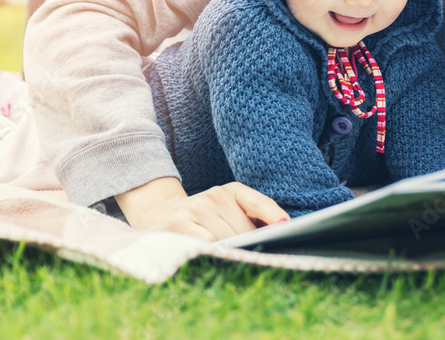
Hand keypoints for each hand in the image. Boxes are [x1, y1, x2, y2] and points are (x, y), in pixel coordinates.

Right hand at [115, 177, 289, 240]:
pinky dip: (211, 253)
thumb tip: (279, 229)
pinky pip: (206, 245)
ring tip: (224, 254)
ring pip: (225, 240)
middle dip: (248, 245)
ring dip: (229, 251)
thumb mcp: (227, 208)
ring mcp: (195, 209)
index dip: (272, 214)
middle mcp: (213, 195)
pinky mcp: (179, 224)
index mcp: (230, 191)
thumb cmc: (202, 216)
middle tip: (245, 254)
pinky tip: (209, 254)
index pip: (257, 202)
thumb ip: (252, 216)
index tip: (285, 225)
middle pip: (243, 230)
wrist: (158, 211)